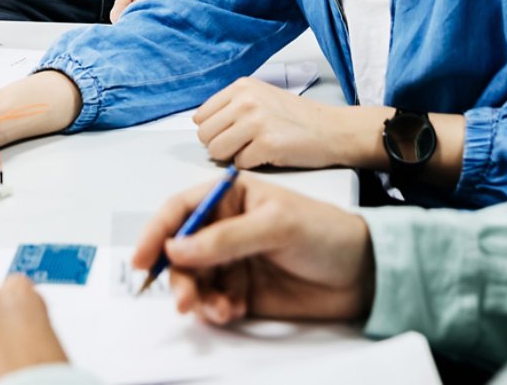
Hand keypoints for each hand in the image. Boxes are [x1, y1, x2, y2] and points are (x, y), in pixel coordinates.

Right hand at [132, 175, 374, 324]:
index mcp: (230, 197)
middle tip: (184, 297)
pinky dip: (214, 310)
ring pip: (192, 280)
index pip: (181, 208)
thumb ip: (225, 238)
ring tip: (217, 308)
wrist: (363, 275)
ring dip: (197, 297)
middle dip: (177, 275)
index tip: (143, 258)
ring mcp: (232, 260)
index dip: (157, 231)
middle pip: (179, 250)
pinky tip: (232, 310)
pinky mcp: (241, 290)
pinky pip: (211, 302)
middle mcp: (225, 227)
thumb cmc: (327, 234)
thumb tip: (177, 247)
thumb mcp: (276, 225)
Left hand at [193, 77, 345, 168]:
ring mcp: (255, 121)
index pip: (201, 116)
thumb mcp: (261, 97)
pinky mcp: (267, 144)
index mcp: (241, 86)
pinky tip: (268, 155)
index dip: (213, 131)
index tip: (229, 135)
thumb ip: (232, 106)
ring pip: (217, 151)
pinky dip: (251, 165)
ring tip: (254, 150)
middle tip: (242, 146)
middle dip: (220, 146)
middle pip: (205, 135)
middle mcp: (245, 100)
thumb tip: (202, 126)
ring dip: (233, 156)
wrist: (332, 129)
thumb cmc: (297, 118)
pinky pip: (239, 164)